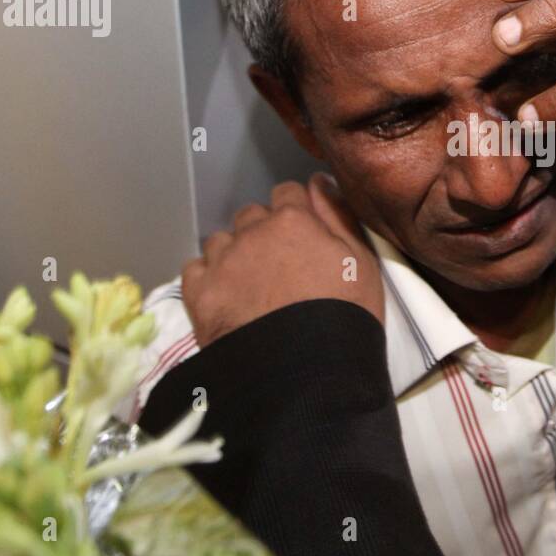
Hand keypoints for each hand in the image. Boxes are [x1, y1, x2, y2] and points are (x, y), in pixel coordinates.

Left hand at [181, 172, 382, 345]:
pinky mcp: (200, 294)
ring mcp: (222, 263)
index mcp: (294, 221)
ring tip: (250, 286)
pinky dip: (207, 278)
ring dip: (234, 254)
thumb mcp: (361, 262)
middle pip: (251, 216)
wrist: (307, 373)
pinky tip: (225, 297)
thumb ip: (338, 215)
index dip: (297, 213)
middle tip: (279, 267)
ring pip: (221, 241)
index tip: (303, 237)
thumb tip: (319, 181)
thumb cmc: (345, 316)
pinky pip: (194, 268)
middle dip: (263, 232)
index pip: (287, 193)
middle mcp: (252, 233)